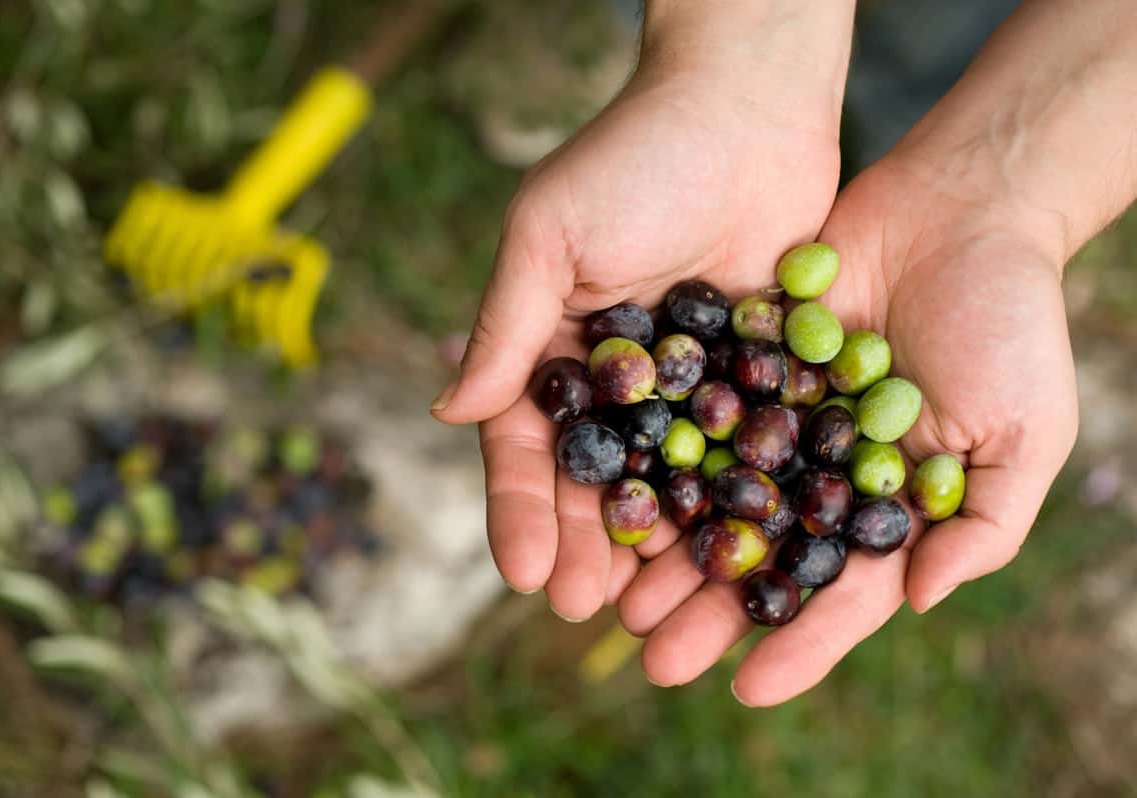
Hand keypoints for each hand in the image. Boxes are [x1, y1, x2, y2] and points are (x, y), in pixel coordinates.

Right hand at [431, 3, 855, 620]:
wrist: (747, 107)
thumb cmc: (634, 158)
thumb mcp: (549, 234)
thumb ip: (505, 326)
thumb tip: (449, 411)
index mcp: (554, 351)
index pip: (528, 446)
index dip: (523, 510)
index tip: (524, 572)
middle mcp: (617, 382)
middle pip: (596, 482)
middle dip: (587, 546)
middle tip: (587, 608)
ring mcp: (688, 389)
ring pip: (667, 485)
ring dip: (657, 548)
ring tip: (653, 611)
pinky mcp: (757, 383)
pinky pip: (741, 457)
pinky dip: (734, 509)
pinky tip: (734, 558)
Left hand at [625, 154, 1077, 704]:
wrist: (961, 207)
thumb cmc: (1010, 322)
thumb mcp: (1021, 432)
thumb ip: (981, 524)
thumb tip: (918, 602)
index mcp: (887, 505)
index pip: (842, 591)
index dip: (800, 641)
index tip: (747, 690)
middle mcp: (822, 472)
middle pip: (760, 555)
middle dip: (710, 609)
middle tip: (654, 657)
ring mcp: (778, 420)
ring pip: (713, 498)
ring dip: (669, 549)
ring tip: (617, 598)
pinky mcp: (742, 365)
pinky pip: (694, 418)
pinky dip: (657, 459)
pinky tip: (616, 496)